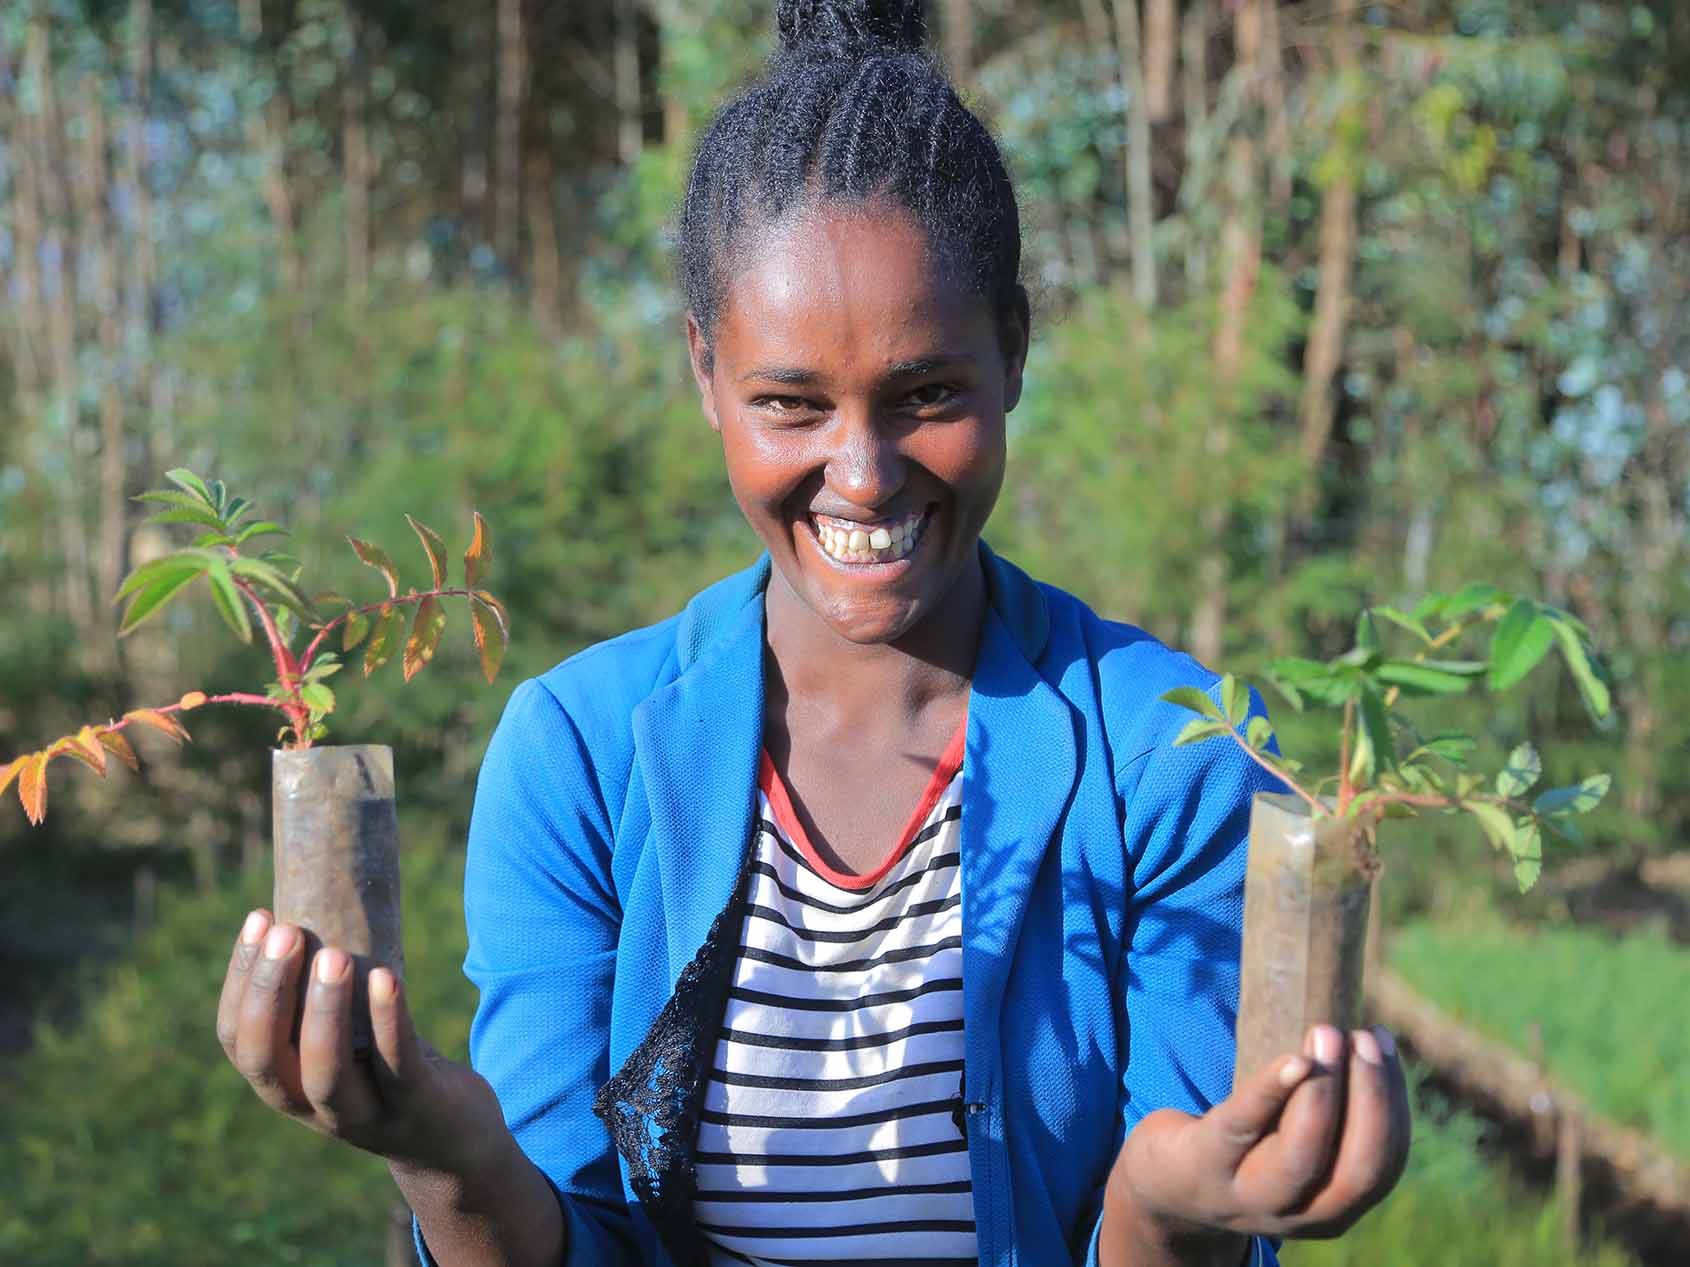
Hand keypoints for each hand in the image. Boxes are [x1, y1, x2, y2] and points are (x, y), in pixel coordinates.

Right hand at [215, 908, 505, 1176]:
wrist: (452, 1141)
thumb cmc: (390, 1069)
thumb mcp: (348, 1037)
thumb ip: (322, 996)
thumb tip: (314, 898)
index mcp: (286, 1084)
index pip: (237, 1040)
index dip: (240, 980)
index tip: (258, 918)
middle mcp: (312, 1107)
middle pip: (267, 1060)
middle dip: (270, 993)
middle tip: (286, 932)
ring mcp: (363, 1114)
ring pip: (326, 1072)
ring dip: (322, 1010)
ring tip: (330, 954)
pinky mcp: (414, 1107)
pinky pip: (396, 1065)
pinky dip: (388, 1020)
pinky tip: (385, 976)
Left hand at [1110, 1024, 1410, 1244]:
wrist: (1166, 1182)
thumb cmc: (1245, 1146)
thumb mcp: (1294, 1146)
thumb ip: (1332, 1115)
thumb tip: (1367, 1033)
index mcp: (1330, 1208)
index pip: (1382, 1168)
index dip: (1393, 1106)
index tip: (1384, 1047)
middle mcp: (1297, 1212)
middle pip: (1356, 1170)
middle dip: (1370, 1100)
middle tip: (1365, 1036)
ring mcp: (1248, 1193)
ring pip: (1302, 1155)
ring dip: (1324, 1092)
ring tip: (1327, 1033)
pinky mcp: (1206, 1160)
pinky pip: (1244, 1124)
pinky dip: (1274, 1090)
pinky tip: (1294, 1061)